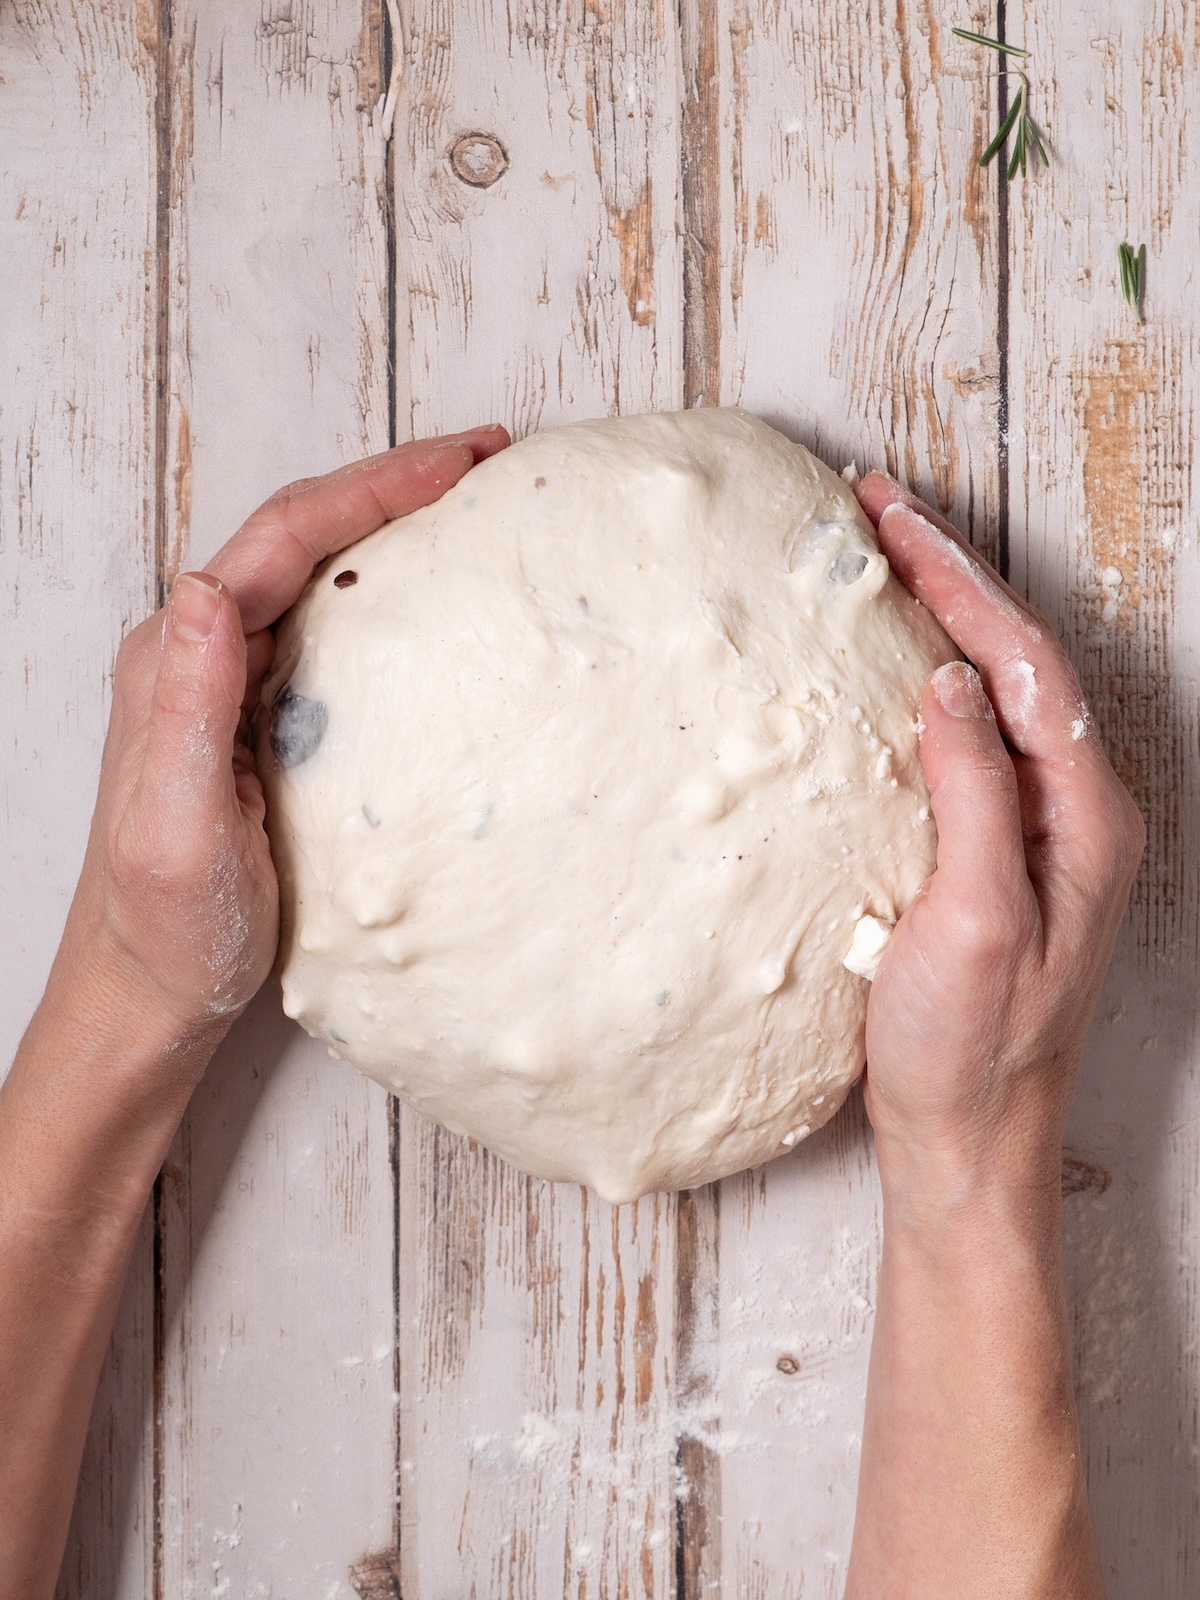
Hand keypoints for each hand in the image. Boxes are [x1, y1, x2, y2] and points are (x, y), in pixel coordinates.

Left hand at [48, 427, 509, 1052]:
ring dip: (393, 526)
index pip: (284, 539)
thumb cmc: (166, 928)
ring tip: (474, 504)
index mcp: (177, 658)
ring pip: (318, 572)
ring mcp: (230, 681)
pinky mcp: (261, 716)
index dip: (374, 488)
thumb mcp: (174, 827)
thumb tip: (204, 589)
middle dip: (394, 485)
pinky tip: (435, 598)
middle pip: (303, 534)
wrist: (150, 990)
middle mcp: (198, 651)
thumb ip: (188, 709)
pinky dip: (386, 590)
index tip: (463, 463)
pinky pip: (330, 628)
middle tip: (490, 461)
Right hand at [855, 475, 1144, 1192]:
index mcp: (1087, 819)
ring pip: (996, 691)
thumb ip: (973, 793)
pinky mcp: (996, 853)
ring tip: (882, 559)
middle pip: (1019, 661)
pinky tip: (890, 664)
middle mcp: (1077, 813)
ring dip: (942, 616)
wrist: (966, 1142)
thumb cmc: (971, 1050)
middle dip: (950, 575)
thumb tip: (948, 679)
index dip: (958, 582)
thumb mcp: (976, 920)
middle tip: (876, 509)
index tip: (889, 520)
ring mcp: (1038, 832)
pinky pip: (970, 737)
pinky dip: (929, 677)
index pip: (1024, 665)